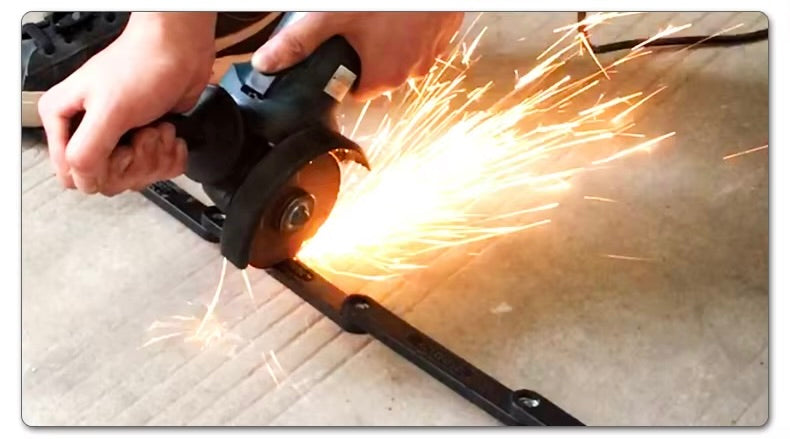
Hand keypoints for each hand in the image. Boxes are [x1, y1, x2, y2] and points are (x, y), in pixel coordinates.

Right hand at [38, 12, 216, 195]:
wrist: (180, 51)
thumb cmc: (142, 67)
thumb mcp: (109, 112)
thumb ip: (88, 152)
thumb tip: (81, 181)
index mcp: (63, 121)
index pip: (73, 174)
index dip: (102, 169)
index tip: (120, 148)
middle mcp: (88, 131)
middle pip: (109, 179)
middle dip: (137, 160)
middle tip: (144, 134)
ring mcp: (119, 138)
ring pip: (137, 176)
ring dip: (157, 154)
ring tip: (158, 127)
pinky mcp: (146, 140)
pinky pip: (159, 169)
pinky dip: (171, 154)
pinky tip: (170, 132)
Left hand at [251, 12, 463, 99]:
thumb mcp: (332, 17)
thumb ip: (298, 42)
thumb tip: (266, 65)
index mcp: (383, 77)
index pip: (357, 91)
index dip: (346, 70)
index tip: (341, 50)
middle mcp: (411, 73)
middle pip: (379, 73)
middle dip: (368, 53)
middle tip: (358, 25)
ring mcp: (432, 55)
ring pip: (403, 55)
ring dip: (391, 41)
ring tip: (380, 16)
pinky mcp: (445, 35)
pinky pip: (423, 39)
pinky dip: (412, 28)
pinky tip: (400, 12)